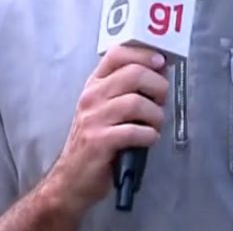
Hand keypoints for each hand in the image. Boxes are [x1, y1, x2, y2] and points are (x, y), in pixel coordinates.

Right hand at [42, 46, 168, 215]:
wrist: (71, 179)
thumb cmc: (94, 142)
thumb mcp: (105, 109)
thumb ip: (128, 89)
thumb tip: (160, 72)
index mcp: (94, 85)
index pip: (117, 53)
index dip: (143, 54)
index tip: (160, 62)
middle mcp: (92, 97)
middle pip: (134, 74)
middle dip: (158, 86)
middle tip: (161, 101)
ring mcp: (94, 118)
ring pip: (137, 102)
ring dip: (156, 115)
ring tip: (155, 126)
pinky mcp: (99, 141)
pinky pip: (135, 130)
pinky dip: (149, 135)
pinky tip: (148, 140)